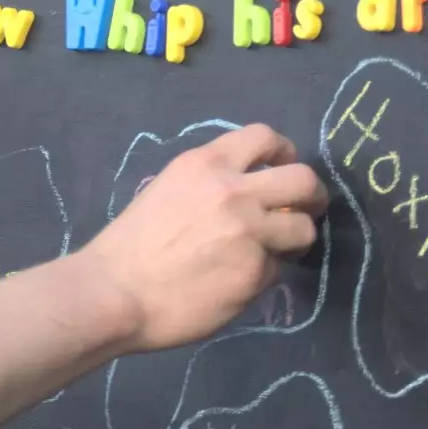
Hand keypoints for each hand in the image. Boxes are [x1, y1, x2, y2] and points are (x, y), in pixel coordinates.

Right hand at [76, 124, 327, 352]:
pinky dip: (267, 273)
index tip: (282, 168)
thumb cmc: (131, 244)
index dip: (284, 152)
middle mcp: (234, 190)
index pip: (265, 137)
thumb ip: (210, 184)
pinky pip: (279, 267)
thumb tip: (249, 195)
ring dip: (295, 239)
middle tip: (304, 210)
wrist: (115, 291)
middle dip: (311, 196)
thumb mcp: (169, 189)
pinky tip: (242, 280)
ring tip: (279, 251)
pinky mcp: (256, 271)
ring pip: (304, 228)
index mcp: (205, 163)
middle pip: (303, 178)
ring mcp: (249, 232)